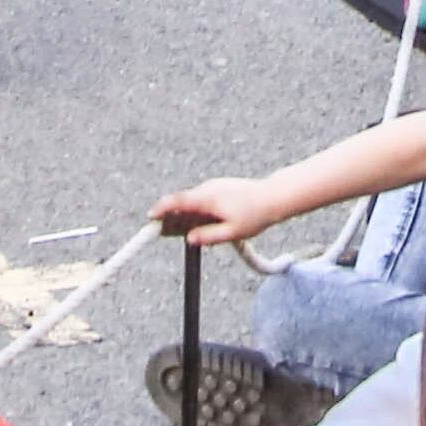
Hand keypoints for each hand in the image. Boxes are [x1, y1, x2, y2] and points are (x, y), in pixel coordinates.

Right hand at [148, 177, 282, 247]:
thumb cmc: (255, 216)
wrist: (274, 197)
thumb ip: (208, 237)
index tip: (151, 217)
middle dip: (173, 216)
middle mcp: (207, 188)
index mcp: (207, 198)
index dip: (161, 209)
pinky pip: (203, 199)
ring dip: (188, 214)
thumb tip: (189, 239)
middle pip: (182, 202)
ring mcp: (214, 185)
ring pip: (193, 201)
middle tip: (169, 232)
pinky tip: (210, 223)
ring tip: (194, 232)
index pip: (177, 201)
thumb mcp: (232, 233)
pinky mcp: (220, 186)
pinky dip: (199, 210)